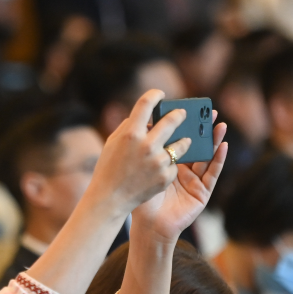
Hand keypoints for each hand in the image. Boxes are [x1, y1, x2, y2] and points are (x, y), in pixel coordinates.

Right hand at [86, 90, 192, 215]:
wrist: (109, 198)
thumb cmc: (108, 168)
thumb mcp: (113, 143)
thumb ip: (130, 126)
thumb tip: (149, 117)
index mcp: (130, 133)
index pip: (146, 103)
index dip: (155, 95)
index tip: (160, 95)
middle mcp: (147, 145)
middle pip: (172, 120)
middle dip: (179, 115)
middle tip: (182, 114)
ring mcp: (158, 162)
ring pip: (182, 144)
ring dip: (183, 141)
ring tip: (183, 141)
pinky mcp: (165, 176)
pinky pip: (174, 164)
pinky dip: (169, 165)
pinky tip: (161, 169)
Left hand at [132, 110, 227, 242]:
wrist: (149, 226)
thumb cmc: (143, 201)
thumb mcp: (147, 171)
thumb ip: (151, 152)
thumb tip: (151, 124)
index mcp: (169, 166)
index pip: (180, 142)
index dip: (186, 128)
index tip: (189, 109)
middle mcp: (184, 172)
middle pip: (197, 147)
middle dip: (203, 130)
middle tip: (209, 112)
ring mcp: (195, 182)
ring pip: (208, 157)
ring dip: (215, 141)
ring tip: (220, 124)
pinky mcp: (203, 192)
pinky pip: (213, 173)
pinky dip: (219, 159)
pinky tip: (223, 146)